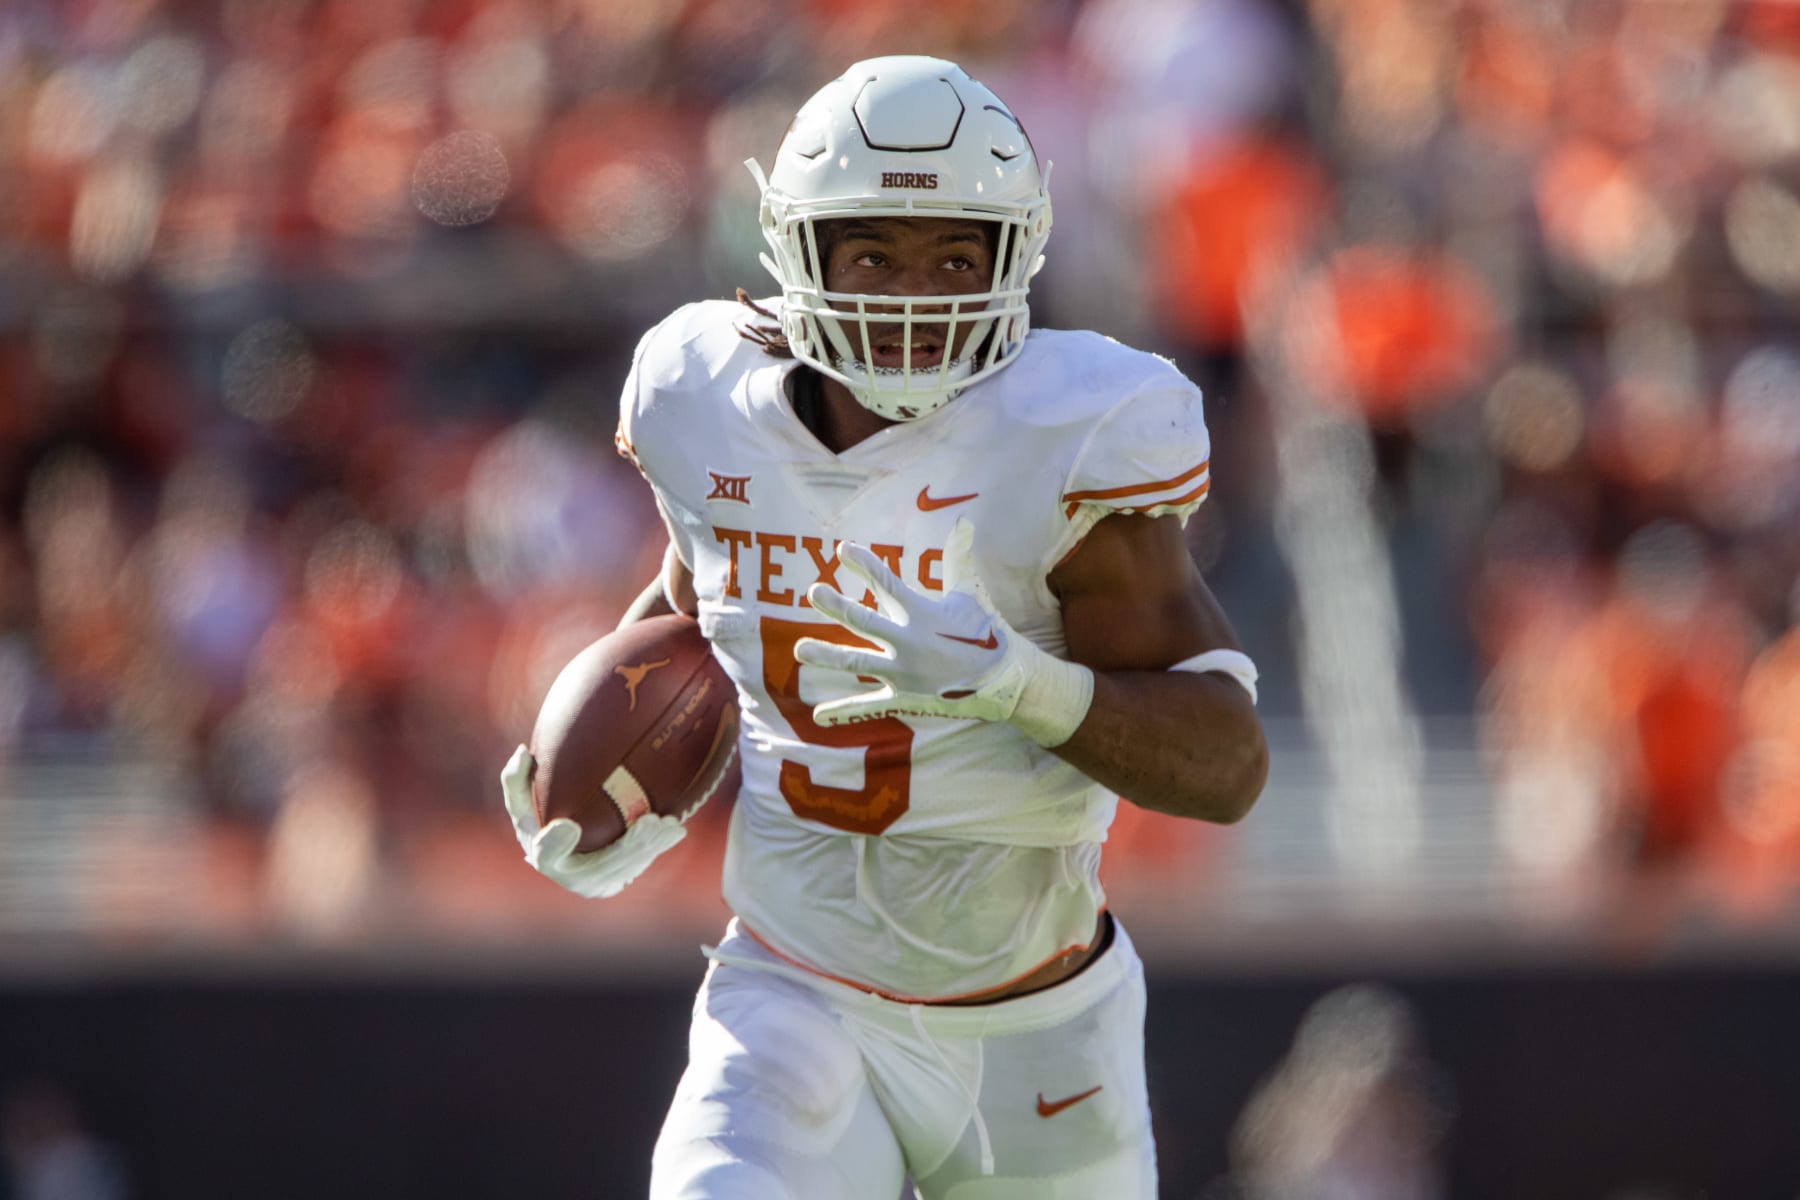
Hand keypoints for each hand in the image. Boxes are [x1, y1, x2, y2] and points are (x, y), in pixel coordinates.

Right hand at [500, 745, 685, 897]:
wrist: (559, 853)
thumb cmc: (538, 818)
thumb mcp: (522, 801)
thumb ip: (516, 780)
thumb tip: (522, 752)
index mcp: (541, 855)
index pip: (545, 853)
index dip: (554, 844)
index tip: (567, 825)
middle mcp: (567, 877)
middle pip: (601, 865)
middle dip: (629, 846)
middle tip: (651, 821)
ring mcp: (592, 886)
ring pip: (626, 869)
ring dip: (651, 847)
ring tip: (672, 825)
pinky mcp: (612, 885)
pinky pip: (636, 867)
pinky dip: (656, 848)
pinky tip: (676, 831)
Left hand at [794, 519, 1046, 727]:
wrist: (1001, 679)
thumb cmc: (984, 631)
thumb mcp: (969, 593)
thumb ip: (958, 557)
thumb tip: (964, 520)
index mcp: (921, 613)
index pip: (886, 583)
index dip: (864, 564)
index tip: (841, 549)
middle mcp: (907, 642)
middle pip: (864, 621)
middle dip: (837, 606)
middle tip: (813, 592)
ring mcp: (902, 672)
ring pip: (858, 663)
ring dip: (827, 656)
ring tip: (799, 649)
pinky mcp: (903, 696)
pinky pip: (869, 706)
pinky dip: (843, 711)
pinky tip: (817, 716)